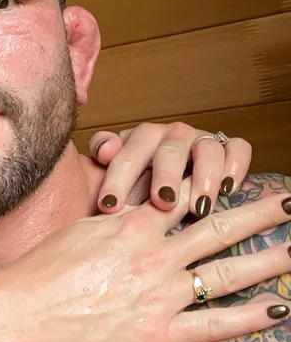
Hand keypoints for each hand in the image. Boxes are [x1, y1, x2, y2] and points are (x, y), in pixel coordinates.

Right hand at [3, 184, 289, 341]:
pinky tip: (278, 309)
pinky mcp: (159, 333)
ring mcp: (161, 294)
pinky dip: (249, 317)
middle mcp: (156, 255)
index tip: (241, 178)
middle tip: (289, 203)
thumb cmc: (44, 268)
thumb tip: (133, 211)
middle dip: (258, 214)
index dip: (216, 186)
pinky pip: (214, 324)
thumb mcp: (81, 229)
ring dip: (267, 260)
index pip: (185, 198)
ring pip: (226, 272)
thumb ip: (116, 222)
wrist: (26, 309)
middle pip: (217, 228)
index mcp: (134, 227)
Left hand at [88, 122, 251, 217]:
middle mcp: (172, 135)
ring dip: (204, 177)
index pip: (127, 155)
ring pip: (206, 150)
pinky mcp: (228, 147)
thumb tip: (105, 151)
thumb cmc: (138, 180)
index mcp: (141, 138)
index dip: (117, 180)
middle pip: (169, 151)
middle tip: (162, 202)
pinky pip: (238, 149)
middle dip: (165, 177)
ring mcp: (201, 140)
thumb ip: (103, 155)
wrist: (171, 183)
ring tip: (199, 207)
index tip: (108, 206)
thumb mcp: (114, 169)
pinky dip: (236, 164)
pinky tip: (229, 188)